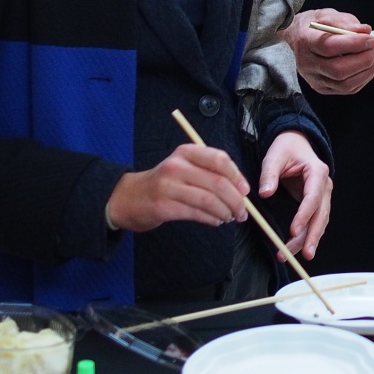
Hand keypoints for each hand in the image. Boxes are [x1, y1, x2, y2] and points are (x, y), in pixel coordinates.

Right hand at [106, 144, 248, 231]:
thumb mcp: (185, 167)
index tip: (245, 191)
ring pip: (209, 200)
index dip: (237, 176)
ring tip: (230, 217)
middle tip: (243, 212)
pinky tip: (216, 221)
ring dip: (225, 212)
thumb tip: (241, 190)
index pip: (220, 159)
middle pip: (217, 183)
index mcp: (186, 152)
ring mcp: (168, 186)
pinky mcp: (163, 207)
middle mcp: (177, 166)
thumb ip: (209, 172)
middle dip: (236, 200)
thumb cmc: (165, 182)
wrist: (128, 197)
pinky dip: (211, 219)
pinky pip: (196, 214)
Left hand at [258, 131, 332, 261]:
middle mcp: (324, 185)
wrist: (296, 142)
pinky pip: (315, 221)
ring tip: (295, 254)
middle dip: (312, 235)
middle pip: (321, 214)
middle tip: (304, 253)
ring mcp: (322, 194)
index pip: (313, 197)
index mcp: (317, 172)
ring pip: (320, 221)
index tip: (294, 230)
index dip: (304, 215)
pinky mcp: (316, 202)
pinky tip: (298, 247)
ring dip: (309, 239)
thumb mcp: (275, 156)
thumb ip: (269, 174)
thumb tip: (265, 192)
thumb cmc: (286, 148)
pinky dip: (308, 234)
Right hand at [289, 8, 373, 94]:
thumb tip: (365, 30)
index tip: (370, 39)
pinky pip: (347, 89)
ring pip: (344, 84)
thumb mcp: (329, 15)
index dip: (354, 44)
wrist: (299, 37)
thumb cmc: (315, 26)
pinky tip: (369, 67)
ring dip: (367, 71)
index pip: (329, 46)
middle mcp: (307, 63)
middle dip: (364, 60)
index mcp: (306, 41)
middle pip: (338, 69)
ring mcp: (314, 79)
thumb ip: (346, 22)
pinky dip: (363, 79)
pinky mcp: (323, 88)